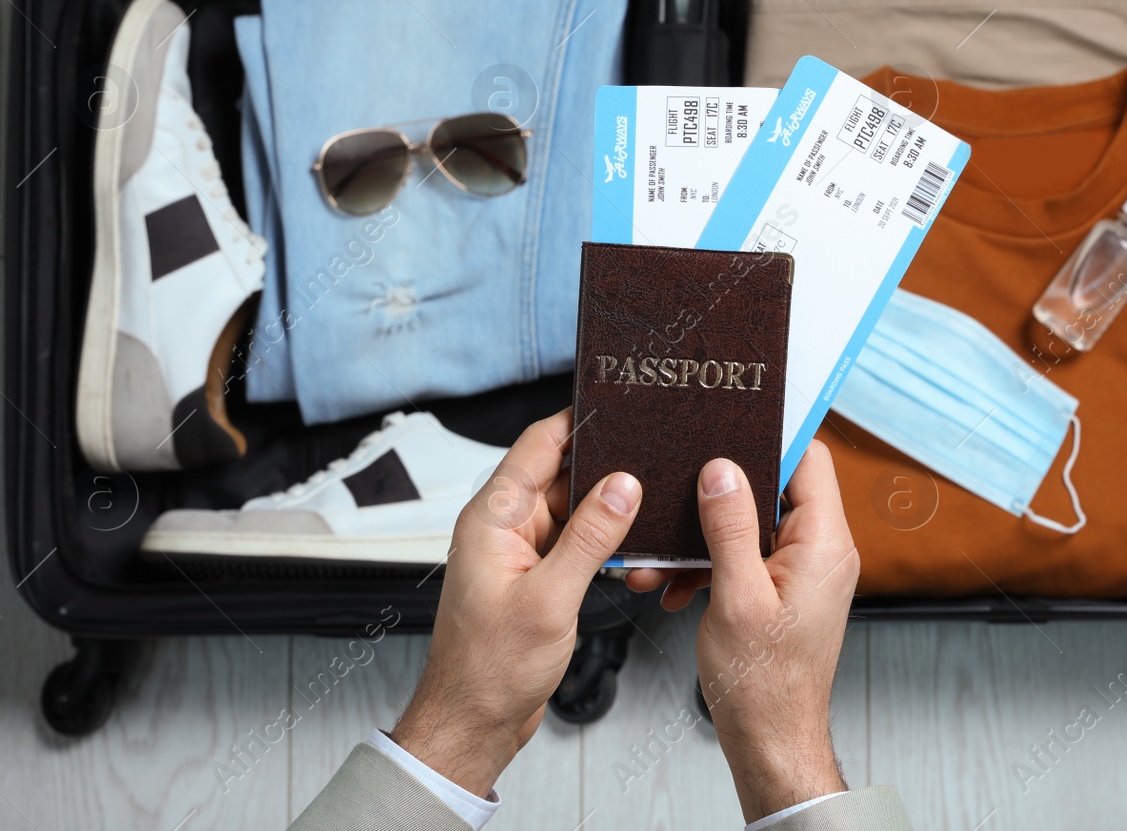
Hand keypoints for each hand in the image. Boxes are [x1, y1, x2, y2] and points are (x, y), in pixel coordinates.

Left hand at [392, 409, 640, 797]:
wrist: (473, 722)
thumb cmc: (489, 669)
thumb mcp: (550, 598)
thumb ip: (590, 538)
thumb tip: (623, 487)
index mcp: (492, 518)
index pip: (537, 445)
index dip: (576, 420)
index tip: (616, 404)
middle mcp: (504, 527)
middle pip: (561, 473)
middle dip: (605, 465)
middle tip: (652, 455)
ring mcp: (520, 551)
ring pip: (573, 508)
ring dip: (607, 508)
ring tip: (650, 502)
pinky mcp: (535, 576)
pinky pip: (574, 541)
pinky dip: (602, 541)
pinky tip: (632, 546)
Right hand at [625, 441, 858, 822]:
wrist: (770, 741)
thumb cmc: (764, 684)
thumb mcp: (737, 596)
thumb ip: (730, 527)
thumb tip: (722, 470)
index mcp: (824, 544)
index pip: (808, 459)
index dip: (770, 436)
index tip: (729, 423)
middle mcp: (821, 551)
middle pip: (773, 487)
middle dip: (719, 493)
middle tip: (681, 487)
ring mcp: (802, 570)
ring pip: (750, 524)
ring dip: (704, 537)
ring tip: (666, 559)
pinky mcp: (782, 589)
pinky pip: (745, 555)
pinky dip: (709, 565)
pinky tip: (678, 586)